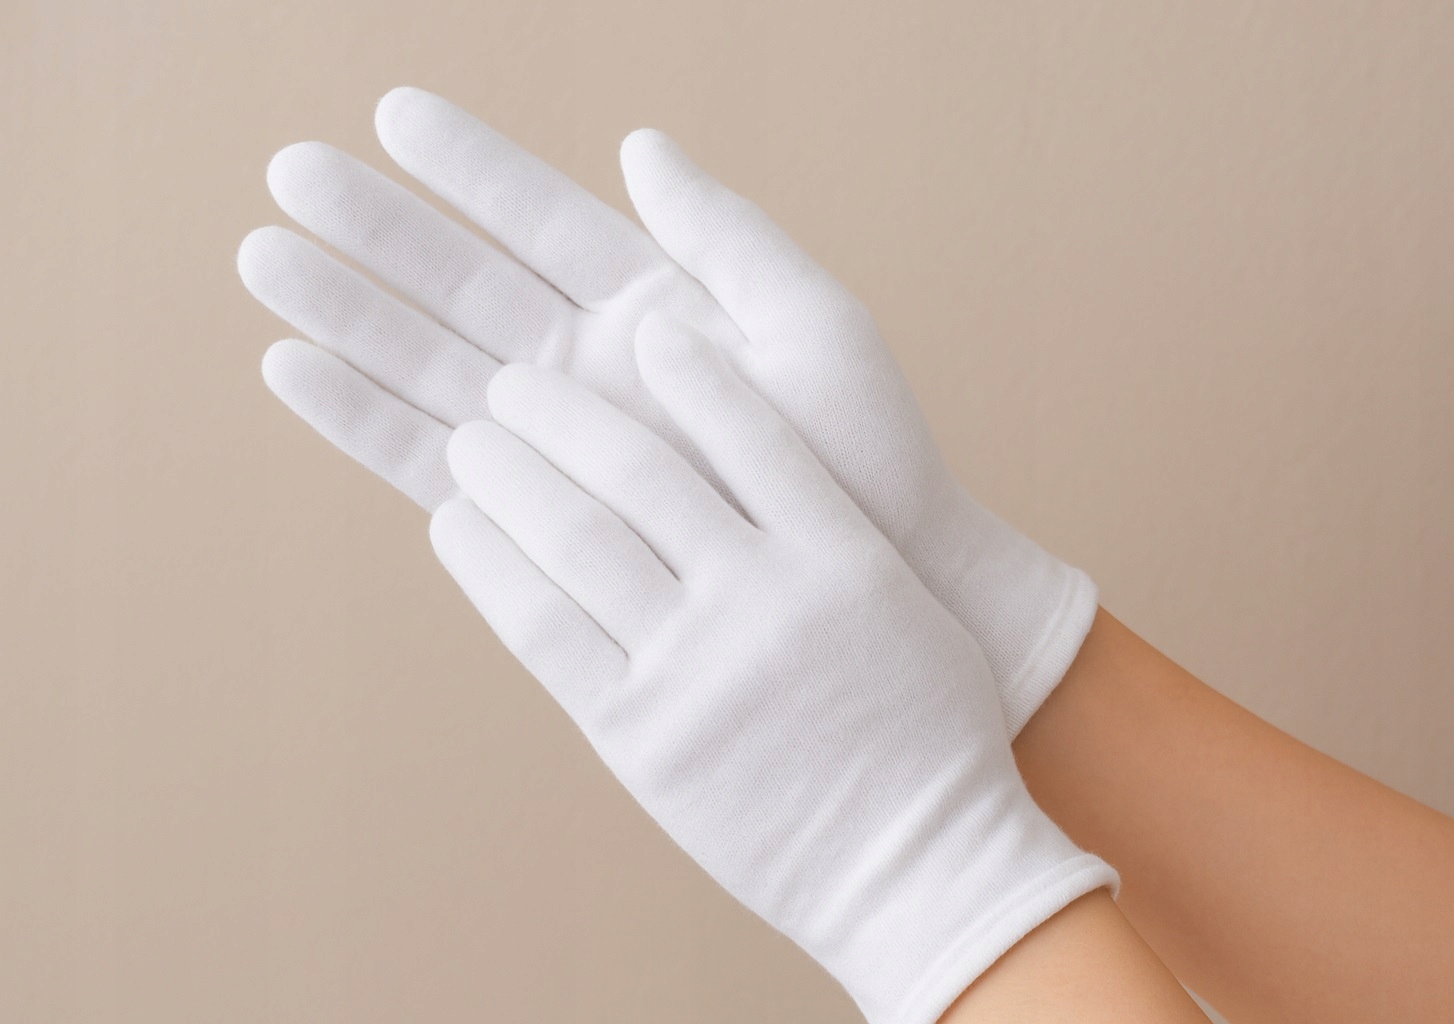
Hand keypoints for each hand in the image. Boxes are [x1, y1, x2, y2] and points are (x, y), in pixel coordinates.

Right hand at [239, 87, 1094, 732]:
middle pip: (465, 285)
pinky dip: (367, 422)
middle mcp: (593, 370)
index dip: (468, 168)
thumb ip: (725, 237)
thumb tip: (640, 143)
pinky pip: (436, 463)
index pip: (541, 220)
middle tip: (285, 172)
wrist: (883, 579)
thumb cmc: (868, 455)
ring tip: (262, 262)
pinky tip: (297, 376)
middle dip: (378, 232)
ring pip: (434, 366)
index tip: (390, 112)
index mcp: (653, 308)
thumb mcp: (813, 324)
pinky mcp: (543, 519)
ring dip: (348, 317)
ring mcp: (563, 446)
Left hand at [431, 314, 1114, 1023]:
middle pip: (641, 469)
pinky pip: (544, 628)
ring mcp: (698, 668)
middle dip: (563, 411)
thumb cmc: (927, 737)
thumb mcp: (903, 612)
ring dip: (510, 471)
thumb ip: (829, 532)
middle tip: (515, 378)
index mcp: (843, 556)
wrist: (923, 867)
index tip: (644, 329)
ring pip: (577, 537)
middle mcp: (766, 598)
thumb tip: (749, 462)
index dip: (689, 370)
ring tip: (473, 437)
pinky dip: (491, 564)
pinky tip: (457, 522)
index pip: (751, 430)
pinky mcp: (641, 735)